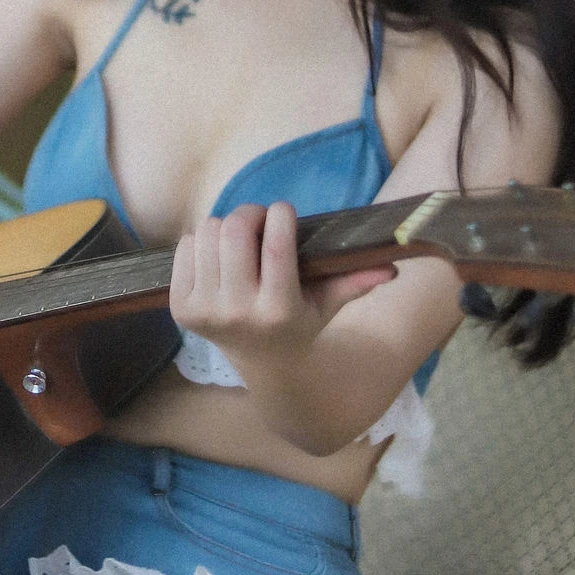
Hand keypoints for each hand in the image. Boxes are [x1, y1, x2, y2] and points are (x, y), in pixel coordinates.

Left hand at [170, 202, 394, 370]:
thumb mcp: (330, 304)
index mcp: (278, 310)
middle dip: (251, 213)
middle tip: (261, 219)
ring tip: (241, 241)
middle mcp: (239, 313)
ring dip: (226, 226)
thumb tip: (392, 267)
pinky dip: (202, 242)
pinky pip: (186, 246)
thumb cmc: (301, 322)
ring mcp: (205, 312)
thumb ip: (356, 282)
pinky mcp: (182, 308)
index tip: (284, 210)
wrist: (263, 365)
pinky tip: (219, 258)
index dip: (280, 214)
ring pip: (208, 233)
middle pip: (235, 231)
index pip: (276, 246)